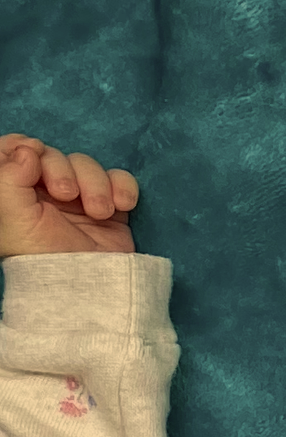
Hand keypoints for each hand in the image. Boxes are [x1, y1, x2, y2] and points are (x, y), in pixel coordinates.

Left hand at [0, 134, 137, 259]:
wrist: (90, 288)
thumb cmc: (43, 258)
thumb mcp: (12, 220)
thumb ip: (7, 179)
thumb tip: (28, 150)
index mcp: (14, 194)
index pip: (14, 151)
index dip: (23, 147)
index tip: (32, 160)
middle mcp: (43, 193)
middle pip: (52, 154)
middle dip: (62, 170)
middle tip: (65, 195)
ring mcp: (79, 199)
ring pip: (86, 164)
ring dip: (95, 184)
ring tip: (99, 213)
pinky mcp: (110, 205)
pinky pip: (119, 178)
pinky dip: (122, 187)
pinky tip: (121, 206)